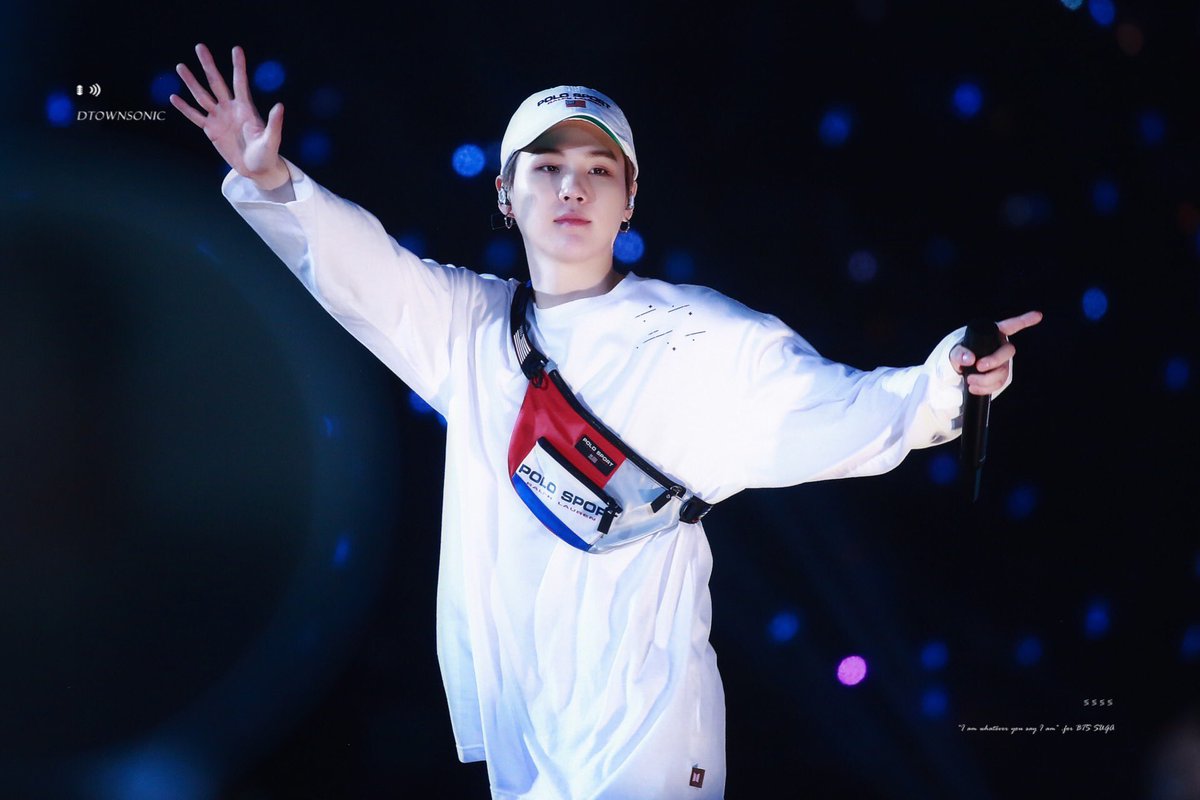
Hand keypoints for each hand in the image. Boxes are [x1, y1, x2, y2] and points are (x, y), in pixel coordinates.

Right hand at [170, 43, 287, 188]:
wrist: (257, 170)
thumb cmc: (268, 154)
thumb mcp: (272, 139)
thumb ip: (274, 123)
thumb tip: (280, 106)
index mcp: (246, 108)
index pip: (240, 82)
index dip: (238, 66)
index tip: (236, 49)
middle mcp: (231, 108)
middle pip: (216, 82)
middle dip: (208, 65)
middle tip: (200, 47)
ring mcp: (219, 118)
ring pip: (202, 96)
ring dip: (191, 82)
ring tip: (181, 67)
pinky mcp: (211, 130)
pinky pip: (195, 116)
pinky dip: (185, 108)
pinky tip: (174, 97)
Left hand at [949, 310, 1042, 395]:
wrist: (960, 371)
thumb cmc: (960, 355)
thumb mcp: (955, 351)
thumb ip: (959, 353)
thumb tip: (969, 359)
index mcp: (993, 335)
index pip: (1011, 326)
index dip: (1024, 320)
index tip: (1038, 315)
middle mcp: (1001, 347)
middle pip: (1008, 352)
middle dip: (994, 360)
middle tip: (979, 366)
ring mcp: (1003, 362)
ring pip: (1003, 371)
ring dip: (986, 379)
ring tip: (970, 380)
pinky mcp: (1000, 376)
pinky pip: (999, 383)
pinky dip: (986, 388)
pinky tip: (974, 387)